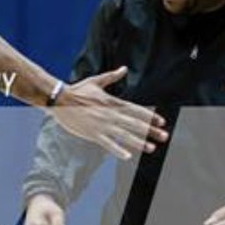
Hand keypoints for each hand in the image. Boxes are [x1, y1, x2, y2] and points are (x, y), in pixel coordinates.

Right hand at [53, 67, 168, 158]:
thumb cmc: (77, 90)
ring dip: (139, 142)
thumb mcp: (96, 81)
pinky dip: (118, 150)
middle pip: (135, 124)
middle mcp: (111, 115)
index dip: (150, 116)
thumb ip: (112, 76)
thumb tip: (124, 68)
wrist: (60, 99)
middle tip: (165, 136)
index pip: (136, 110)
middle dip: (151, 130)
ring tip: (152, 148)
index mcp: (113, 102)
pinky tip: (128, 156)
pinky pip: (108, 144)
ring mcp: (102, 125)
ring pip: (125, 135)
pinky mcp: (93, 134)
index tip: (162, 121)